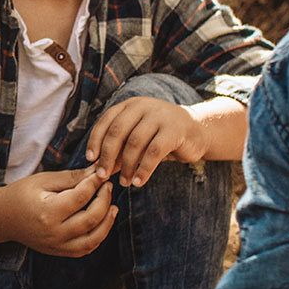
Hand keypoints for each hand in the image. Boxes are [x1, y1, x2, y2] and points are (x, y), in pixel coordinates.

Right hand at [0, 166, 115, 255]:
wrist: (3, 218)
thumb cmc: (22, 194)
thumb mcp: (44, 180)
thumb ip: (72, 177)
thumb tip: (98, 171)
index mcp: (47, 211)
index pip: (81, 196)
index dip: (95, 183)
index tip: (102, 174)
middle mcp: (53, 232)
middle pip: (91, 218)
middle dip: (105, 200)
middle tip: (108, 187)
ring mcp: (57, 245)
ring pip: (93, 239)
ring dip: (108, 222)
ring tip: (113, 207)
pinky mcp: (59, 252)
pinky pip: (86, 249)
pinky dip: (98, 236)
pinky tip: (102, 222)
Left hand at [86, 96, 206, 185]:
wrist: (197, 132)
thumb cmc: (161, 137)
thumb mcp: (138, 140)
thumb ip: (120, 150)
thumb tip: (98, 169)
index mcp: (130, 105)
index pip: (106, 121)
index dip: (95, 140)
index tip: (90, 159)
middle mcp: (143, 106)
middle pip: (117, 131)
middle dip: (108, 155)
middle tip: (103, 175)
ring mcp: (160, 116)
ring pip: (135, 142)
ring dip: (126, 166)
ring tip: (124, 182)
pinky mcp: (175, 130)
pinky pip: (154, 152)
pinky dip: (144, 169)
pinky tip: (138, 181)